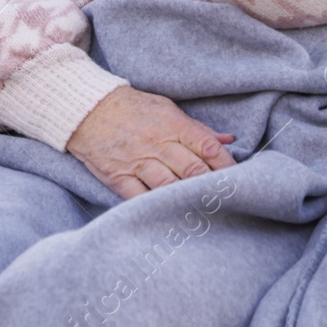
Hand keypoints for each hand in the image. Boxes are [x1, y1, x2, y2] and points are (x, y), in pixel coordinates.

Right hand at [66, 86, 236, 199]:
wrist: (88, 108)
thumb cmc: (132, 108)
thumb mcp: (167, 109)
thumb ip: (197, 129)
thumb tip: (228, 141)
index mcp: (174, 125)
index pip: (209, 148)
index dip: (227, 168)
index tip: (239, 181)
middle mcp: (158, 143)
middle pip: (193, 171)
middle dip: (212, 188)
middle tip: (227, 203)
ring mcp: (138, 161)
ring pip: (169, 187)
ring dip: (187, 201)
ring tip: (204, 215)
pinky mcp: (119, 176)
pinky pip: (139, 198)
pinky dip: (155, 209)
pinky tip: (170, 218)